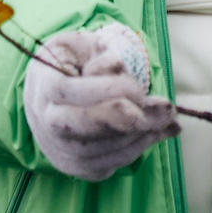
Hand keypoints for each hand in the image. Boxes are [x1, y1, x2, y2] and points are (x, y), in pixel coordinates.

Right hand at [22, 23, 178, 181]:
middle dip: (129, 121)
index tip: (139, 89)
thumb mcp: (85, 46)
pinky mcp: (71, 166)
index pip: (67, 91)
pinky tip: (155, 134)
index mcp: (43, 84)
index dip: (106, 91)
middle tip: (167, 111)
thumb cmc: (73, 62)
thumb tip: (119, 69)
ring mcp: (55, 148)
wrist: (50, 91)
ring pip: (96, 151)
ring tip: (168, 120)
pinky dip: (134, 151)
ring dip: (139, 137)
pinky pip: (104, 166)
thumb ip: (103, 57)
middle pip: (82, 126)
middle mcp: (43, 121)